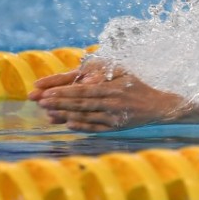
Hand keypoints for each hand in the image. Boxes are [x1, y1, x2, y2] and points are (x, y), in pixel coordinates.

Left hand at [28, 60, 185, 132]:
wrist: (158, 106)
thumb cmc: (136, 85)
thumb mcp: (122, 72)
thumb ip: (102, 73)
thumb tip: (84, 79)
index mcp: (111, 88)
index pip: (82, 90)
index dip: (62, 91)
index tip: (46, 91)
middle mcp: (111, 103)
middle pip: (79, 103)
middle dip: (57, 102)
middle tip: (39, 102)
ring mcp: (113, 117)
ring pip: (85, 116)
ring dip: (65, 115)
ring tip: (48, 113)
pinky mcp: (115, 127)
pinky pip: (94, 127)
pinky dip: (80, 126)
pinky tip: (67, 124)